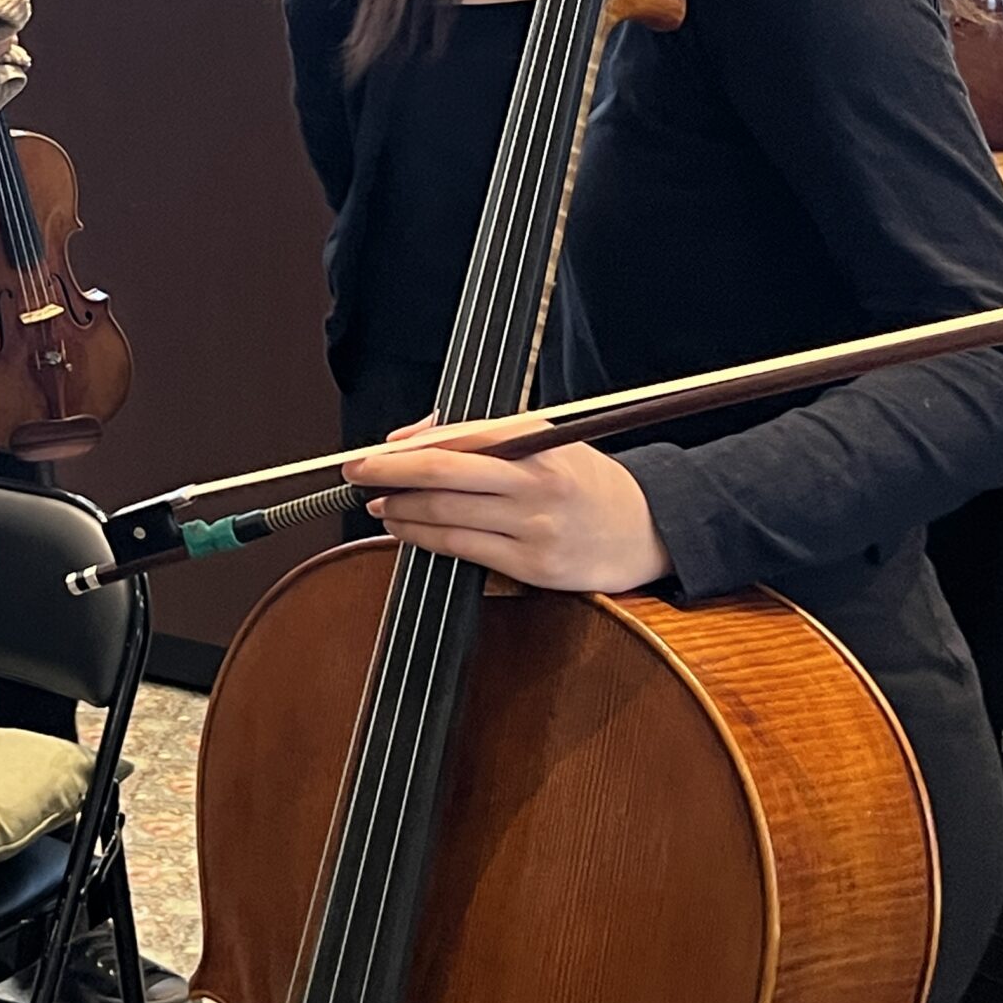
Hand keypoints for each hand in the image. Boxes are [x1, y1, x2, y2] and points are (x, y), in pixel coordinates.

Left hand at [341, 426, 673, 593]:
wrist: (647, 529)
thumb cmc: (583, 479)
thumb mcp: (541, 440)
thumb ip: (477, 435)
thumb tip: (407, 438)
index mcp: (538, 444)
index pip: (458, 440)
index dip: (406, 449)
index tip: (369, 453)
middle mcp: (537, 483)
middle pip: (444, 476)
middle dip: (389, 474)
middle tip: (355, 474)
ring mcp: (536, 528)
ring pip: (447, 516)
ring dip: (401, 510)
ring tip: (378, 503)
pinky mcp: (535, 567)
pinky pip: (465, 551)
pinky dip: (425, 539)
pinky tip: (405, 531)